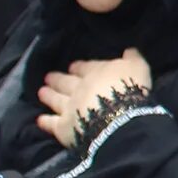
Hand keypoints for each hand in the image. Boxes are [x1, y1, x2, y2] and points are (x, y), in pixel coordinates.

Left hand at [36, 48, 152, 146]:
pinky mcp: (63, 127)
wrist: (117, 118)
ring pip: (56, 99)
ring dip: (49, 95)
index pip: (86, 67)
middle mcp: (79, 88)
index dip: (79, 67)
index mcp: (96, 72)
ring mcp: (69, 107)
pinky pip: (52, 123)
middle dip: (58, 79)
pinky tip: (39, 120)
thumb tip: (129, 50)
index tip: (72, 66)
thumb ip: (132, 59)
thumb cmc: (130, 90)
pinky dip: (45, 121)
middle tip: (48, 76)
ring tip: (41, 92)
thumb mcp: (138, 68)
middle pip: (66, 82)